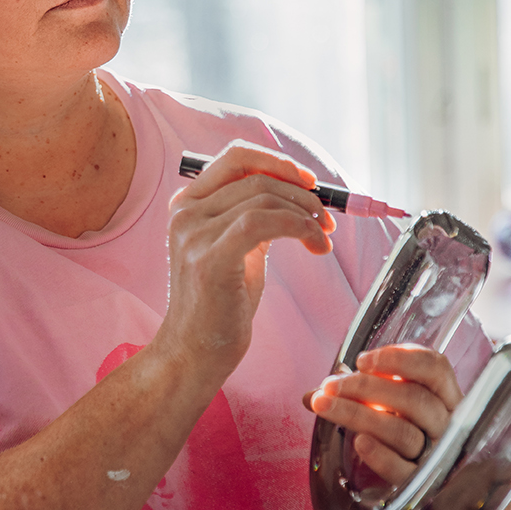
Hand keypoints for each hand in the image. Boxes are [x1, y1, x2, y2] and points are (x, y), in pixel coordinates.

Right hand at [155, 143, 335, 383]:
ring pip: (264, 198)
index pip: (236, 158)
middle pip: (256, 177)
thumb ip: (253, 215)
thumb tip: (298, 192)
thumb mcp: (236, 248)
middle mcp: (185, 213)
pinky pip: (263, 222)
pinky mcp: (209, 259)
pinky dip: (298, 227)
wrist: (195, 351)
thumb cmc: (219, 304)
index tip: (310, 182)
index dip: (278, 162)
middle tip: (326, 219)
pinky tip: (313, 245)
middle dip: (302, 193)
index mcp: (187, 204)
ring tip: (322, 239)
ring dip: (306, 215)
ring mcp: (193, 234)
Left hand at [305, 344, 462, 484]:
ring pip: (403, 432)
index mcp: (443, 394)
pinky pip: (403, 471)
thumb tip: (313, 395)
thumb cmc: (394, 425)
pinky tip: (358, 441)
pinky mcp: (421, 483)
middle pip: (414, 399)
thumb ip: (353, 392)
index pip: (435, 368)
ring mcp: (436, 454)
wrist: (407, 474)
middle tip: (329, 386)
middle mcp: (445, 423)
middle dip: (365, 388)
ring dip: (358, 415)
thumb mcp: (381, 401)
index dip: (400, 359)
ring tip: (324, 406)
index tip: (361, 360)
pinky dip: (380, 455)